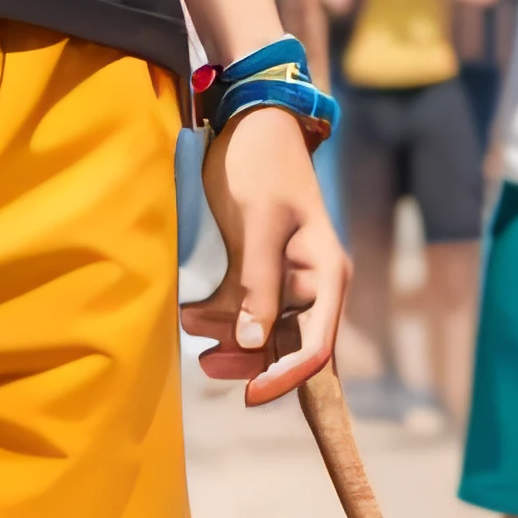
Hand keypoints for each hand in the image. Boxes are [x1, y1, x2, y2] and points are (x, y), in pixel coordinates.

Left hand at [181, 105, 349, 404]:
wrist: (251, 122)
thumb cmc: (260, 166)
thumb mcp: (258, 222)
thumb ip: (257, 283)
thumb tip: (253, 343)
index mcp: (326, 274)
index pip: (317, 346)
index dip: (286, 377)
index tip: (250, 396)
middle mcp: (314, 284)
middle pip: (290, 346)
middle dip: (249, 362)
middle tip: (205, 363)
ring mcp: (288, 280)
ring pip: (264, 332)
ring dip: (229, 340)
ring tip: (191, 329)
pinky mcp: (262, 271)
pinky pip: (247, 310)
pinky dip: (222, 317)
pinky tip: (193, 314)